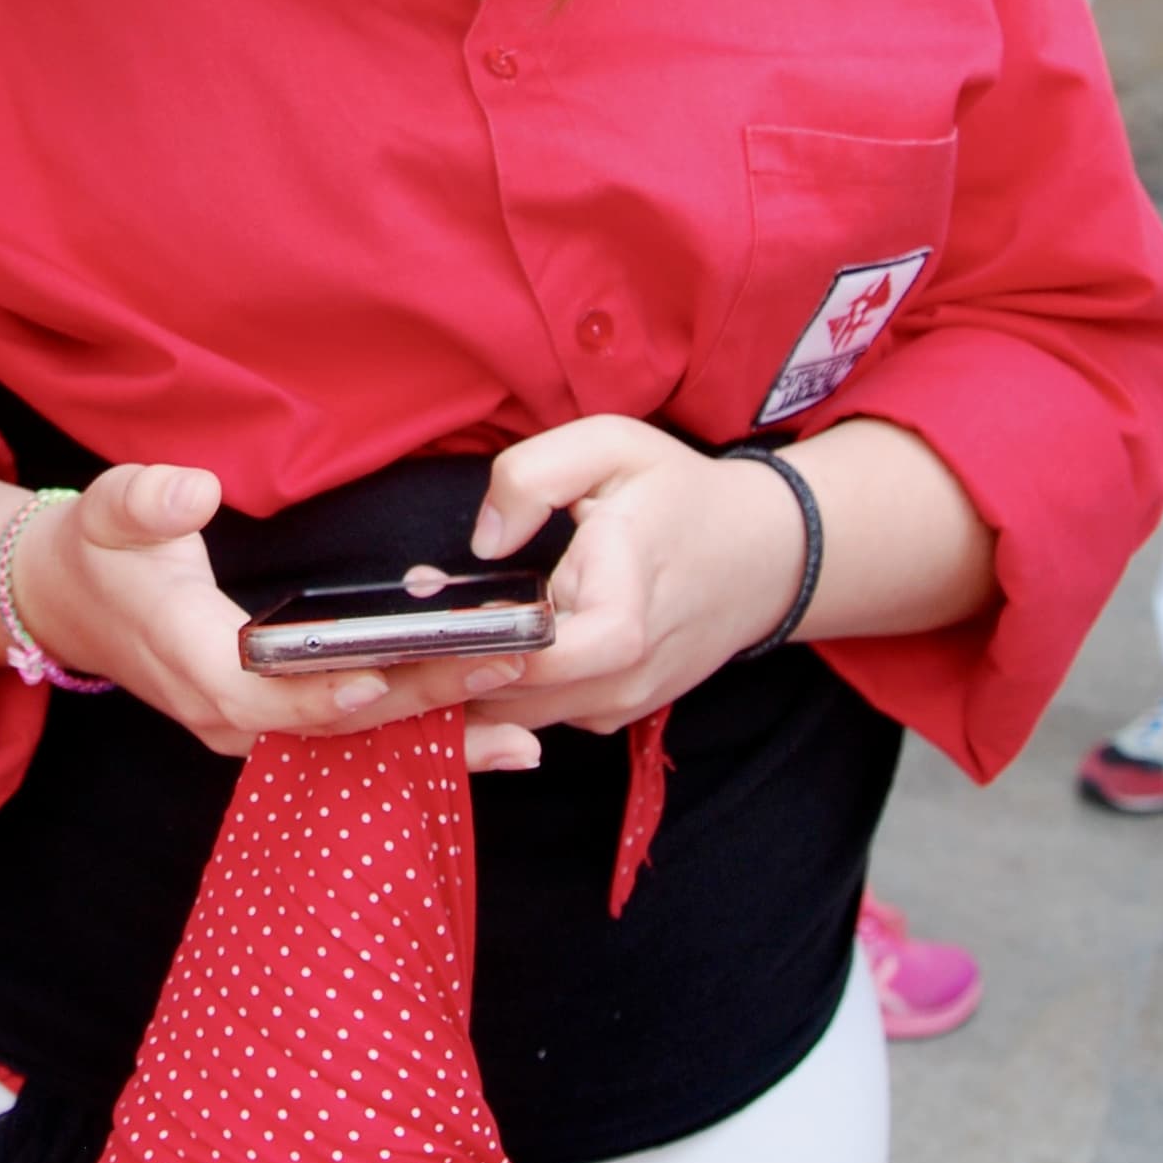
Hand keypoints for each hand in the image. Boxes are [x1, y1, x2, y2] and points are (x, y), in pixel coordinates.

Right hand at [6, 465, 534, 767]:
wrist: (74, 604)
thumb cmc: (102, 551)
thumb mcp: (110, 509)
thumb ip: (148, 499)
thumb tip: (192, 491)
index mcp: (190, 654)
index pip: (259, 691)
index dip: (318, 691)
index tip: (381, 675)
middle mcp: (224, 712)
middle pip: (329, 725)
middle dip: (418, 704)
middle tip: (504, 671)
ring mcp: (249, 729)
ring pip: (348, 745)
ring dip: (434, 738)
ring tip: (524, 736)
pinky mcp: (271, 729)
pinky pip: (348, 743)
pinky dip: (416, 741)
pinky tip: (490, 740)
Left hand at [455, 418, 804, 741]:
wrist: (765, 555)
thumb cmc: (681, 494)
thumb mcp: (610, 446)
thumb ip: (532, 475)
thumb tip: (484, 540)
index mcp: (621, 607)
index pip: (533, 659)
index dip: (468, 646)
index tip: (420, 619)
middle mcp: (624, 672)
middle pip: (510, 697)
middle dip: (448, 668)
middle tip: (398, 630)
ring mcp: (624, 701)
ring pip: (518, 717)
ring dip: (471, 682)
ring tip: (436, 633)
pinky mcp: (618, 712)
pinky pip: (543, 715)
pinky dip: (506, 689)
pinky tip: (489, 643)